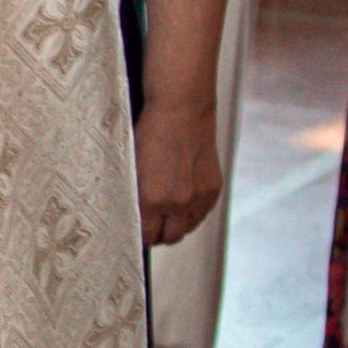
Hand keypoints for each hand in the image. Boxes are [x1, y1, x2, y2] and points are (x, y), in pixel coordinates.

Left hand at [135, 98, 221, 249]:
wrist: (181, 109)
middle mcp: (177, 203)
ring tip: (166, 214)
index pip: (146, 236)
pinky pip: (202, 214)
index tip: (136, 232)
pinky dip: (192, 213)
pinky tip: (183, 202)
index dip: (140, 236)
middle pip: (168, 238)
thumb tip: (136, 215)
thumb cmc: (150, 132)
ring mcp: (198, 197)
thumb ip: (136, 195)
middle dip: (158, 235)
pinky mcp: (213, 188)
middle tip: (150, 226)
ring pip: (187, 228)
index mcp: (152, 199)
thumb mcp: (133, 167)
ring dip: (176, 225)